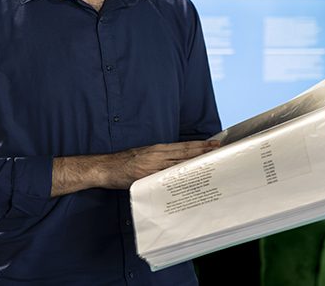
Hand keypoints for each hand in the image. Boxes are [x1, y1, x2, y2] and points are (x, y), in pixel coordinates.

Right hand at [52, 140, 219, 195]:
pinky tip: (188, 180)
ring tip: (210, 165)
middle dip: (203, 152)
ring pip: (178, 165)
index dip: (200, 145)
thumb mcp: (145, 155)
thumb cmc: (125, 163)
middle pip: (185, 153)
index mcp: (158, 149)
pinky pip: (165, 179)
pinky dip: (177, 179)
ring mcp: (152, 167)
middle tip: (219, 151)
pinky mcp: (146, 177)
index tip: (214, 144)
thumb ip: (161, 159)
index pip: (184, 146)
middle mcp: (157, 155)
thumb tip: (179, 164)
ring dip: (194, 165)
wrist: (105, 168)